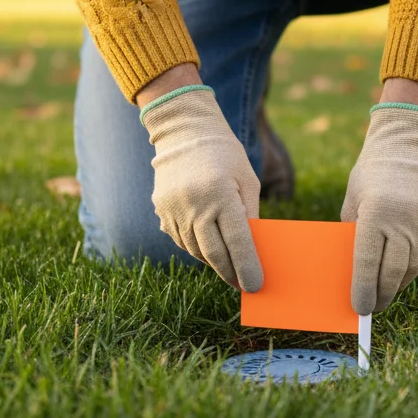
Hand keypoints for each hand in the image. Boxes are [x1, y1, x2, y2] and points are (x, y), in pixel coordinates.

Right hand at [140, 83, 262, 291]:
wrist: (184, 131)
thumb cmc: (225, 155)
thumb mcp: (247, 181)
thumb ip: (250, 215)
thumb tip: (254, 251)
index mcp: (221, 194)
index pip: (236, 241)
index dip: (247, 267)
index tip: (255, 286)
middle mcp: (194, 204)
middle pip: (214, 252)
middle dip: (230, 273)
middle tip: (243, 285)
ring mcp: (174, 208)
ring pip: (195, 250)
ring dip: (213, 262)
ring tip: (228, 269)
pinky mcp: (161, 210)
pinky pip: (181, 240)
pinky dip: (196, 249)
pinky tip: (209, 249)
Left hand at [341, 100, 417, 314]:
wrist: (407, 146)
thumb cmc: (370, 175)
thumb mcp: (353, 202)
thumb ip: (354, 235)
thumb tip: (357, 272)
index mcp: (376, 214)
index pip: (369, 263)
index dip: (364, 290)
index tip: (361, 308)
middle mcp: (404, 220)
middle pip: (393, 271)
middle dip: (382, 293)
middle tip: (374, 307)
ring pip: (414, 267)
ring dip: (399, 284)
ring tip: (387, 293)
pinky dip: (414, 268)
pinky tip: (403, 273)